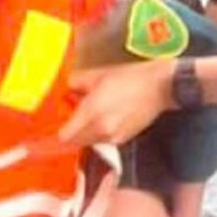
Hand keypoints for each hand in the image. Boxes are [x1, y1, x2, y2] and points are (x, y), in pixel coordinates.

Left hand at [57, 59, 173, 146]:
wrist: (160, 87)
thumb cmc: (128, 78)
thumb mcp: (96, 75)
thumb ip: (74, 83)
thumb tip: (65, 91)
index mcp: (91, 113)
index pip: (64, 135)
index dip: (57, 130)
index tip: (56, 121)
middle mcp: (101, 130)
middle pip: (75, 141)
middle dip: (70, 130)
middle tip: (72, 115)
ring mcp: (113, 137)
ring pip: (89, 141)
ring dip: (85, 132)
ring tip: (90, 114)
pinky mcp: (124, 140)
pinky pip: (103, 140)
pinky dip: (99, 132)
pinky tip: (106, 117)